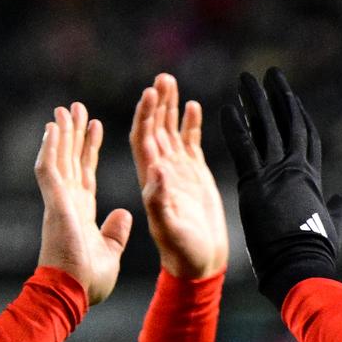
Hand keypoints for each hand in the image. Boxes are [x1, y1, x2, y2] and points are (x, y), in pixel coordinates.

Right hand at [35, 102, 131, 305]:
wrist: (73, 293)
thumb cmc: (88, 282)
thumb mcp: (110, 252)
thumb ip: (115, 232)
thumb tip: (124, 215)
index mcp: (81, 213)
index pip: (85, 174)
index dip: (89, 151)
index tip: (95, 127)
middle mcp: (67, 203)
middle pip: (71, 160)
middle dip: (75, 134)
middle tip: (76, 108)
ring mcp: (59, 202)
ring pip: (58, 159)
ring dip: (62, 133)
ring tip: (66, 109)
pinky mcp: (54, 203)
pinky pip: (49, 169)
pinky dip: (50, 148)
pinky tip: (53, 128)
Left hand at [131, 73, 228, 278]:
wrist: (199, 264)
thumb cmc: (182, 252)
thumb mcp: (169, 229)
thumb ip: (160, 201)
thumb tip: (156, 170)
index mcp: (149, 181)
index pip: (142, 140)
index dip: (144, 116)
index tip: (148, 94)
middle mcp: (160, 172)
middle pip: (154, 129)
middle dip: (156, 103)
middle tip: (161, 78)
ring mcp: (177, 172)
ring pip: (170, 131)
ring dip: (169, 107)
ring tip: (170, 81)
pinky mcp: (195, 176)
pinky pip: (189, 143)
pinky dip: (190, 124)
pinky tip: (192, 106)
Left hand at [220, 67, 341, 305]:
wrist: (299, 265)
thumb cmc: (314, 253)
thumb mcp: (332, 228)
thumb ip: (336, 211)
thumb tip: (340, 200)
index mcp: (312, 179)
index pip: (306, 138)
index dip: (298, 116)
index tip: (290, 98)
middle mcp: (296, 169)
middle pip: (288, 123)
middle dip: (279, 97)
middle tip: (270, 75)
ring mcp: (276, 174)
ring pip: (266, 128)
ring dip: (256, 101)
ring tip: (247, 80)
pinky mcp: (255, 184)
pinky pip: (243, 148)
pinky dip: (235, 127)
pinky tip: (227, 107)